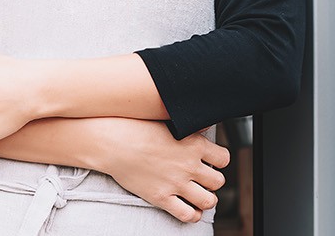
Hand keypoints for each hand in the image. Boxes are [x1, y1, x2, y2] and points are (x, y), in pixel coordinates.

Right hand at [90, 118, 230, 223]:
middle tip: (201, 178)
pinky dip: (191, 214)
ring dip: (206, 199)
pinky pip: (187, 215)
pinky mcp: (162, 197)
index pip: (224, 158)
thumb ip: (189, 127)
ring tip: (197, 194)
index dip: (218, 160)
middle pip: (219, 181)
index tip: (210, 161)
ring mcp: (176, 183)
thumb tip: (203, 128)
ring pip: (209, 201)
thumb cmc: (134, 127)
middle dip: (212, 181)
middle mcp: (189, 165)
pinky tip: (187, 207)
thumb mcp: (165, 120)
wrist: (111, 142)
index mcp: (193, 144)